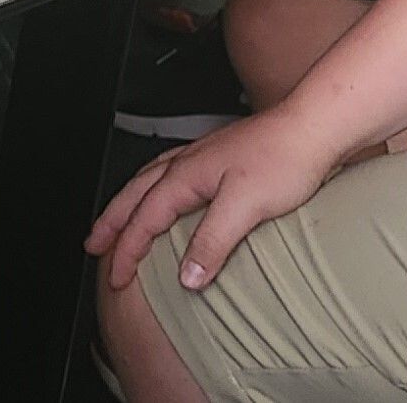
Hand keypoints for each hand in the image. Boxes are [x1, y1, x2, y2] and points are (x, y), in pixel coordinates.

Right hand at [86, 106, 339, 293]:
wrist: (314, 129)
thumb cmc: (284, 158)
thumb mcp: (245, 207)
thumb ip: (212, 242)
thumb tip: (186, 277)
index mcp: (188, 173)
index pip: (144, 218)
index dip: (127, 249)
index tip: (115, 276)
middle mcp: (190, 161)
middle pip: (136, 192)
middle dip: (111, 220)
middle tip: (93, 244)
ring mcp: (205, 157)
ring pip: (151, 179)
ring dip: (129, 201)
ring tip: (118, 218)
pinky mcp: (222, 158)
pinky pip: (172, 174)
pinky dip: (156, 189)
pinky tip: (169, 197)